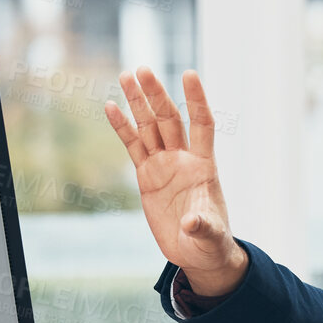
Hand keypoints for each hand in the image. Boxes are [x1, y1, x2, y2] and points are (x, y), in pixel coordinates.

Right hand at [105, 66, 247, 296]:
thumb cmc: (210, 242)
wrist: (196, 253)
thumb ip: (203, 226)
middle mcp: (183, 159)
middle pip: (169, 119)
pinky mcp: (147, 176)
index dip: (196, 100)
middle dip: (156, 95)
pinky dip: (123, 127)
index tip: (188, 74)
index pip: (202, 124)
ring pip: (149, 127)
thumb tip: (192, 222)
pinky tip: (111, 106)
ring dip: (138, 103)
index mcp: (204, 166)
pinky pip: (133, 147)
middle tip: (142, 69)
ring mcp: (164, 165)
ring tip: (126, 75)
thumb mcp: (210, 236)